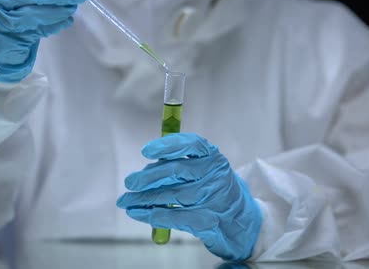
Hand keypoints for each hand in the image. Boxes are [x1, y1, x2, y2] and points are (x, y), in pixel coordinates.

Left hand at [116, 133, 261, 261]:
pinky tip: (138, 213)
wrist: (242, 224)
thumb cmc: (214, 192)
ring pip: (171, 195)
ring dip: (144, 198)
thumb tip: (144, 172)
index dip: (167, 146)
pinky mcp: (207, 221)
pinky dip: (151, 215)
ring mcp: (213, 199)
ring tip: (126, 200)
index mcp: (214, 157)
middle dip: (148, 177)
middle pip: (177, 170)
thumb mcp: (205, 172)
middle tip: (129, 182)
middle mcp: (216, 175)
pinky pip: (173, 216)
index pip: (192, 144)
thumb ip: (178, 167)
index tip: (146, 151)